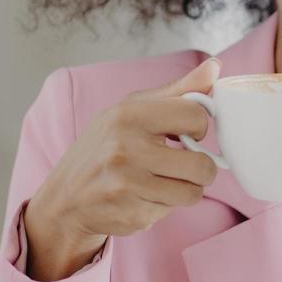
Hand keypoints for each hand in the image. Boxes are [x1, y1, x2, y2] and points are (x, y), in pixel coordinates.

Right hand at [26, 57, 221, 276]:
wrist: (66, 195)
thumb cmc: (107, 145)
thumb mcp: (134, 109)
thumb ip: (178, 91)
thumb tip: (215, 67)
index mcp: (128, 115)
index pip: (196, 116)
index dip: (197, 128)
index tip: (184, 134)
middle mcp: (125, 149)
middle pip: (203, 165)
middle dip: (199, 167)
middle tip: (180, 163)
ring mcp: (127, 185)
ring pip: (194, 193)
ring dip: (185, 189)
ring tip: (162, 180)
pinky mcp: (131, 214)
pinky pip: (172, 211)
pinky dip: (164, 205)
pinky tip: (142, 196)